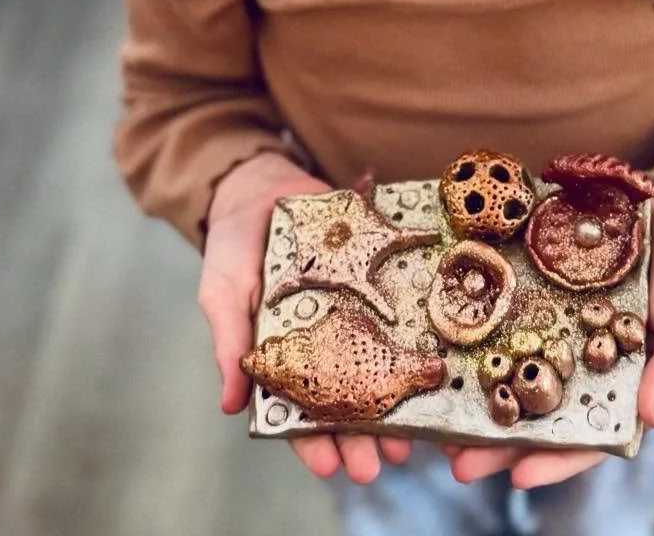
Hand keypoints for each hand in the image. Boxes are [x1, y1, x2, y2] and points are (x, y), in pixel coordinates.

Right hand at [200, 152, 417, 483]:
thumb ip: (228, 343)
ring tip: (410, 431)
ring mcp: (355, 309)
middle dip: (364, 433)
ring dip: (394, 397)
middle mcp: (324, 337)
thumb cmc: (235, 247)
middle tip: (381, 463)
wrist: (265, 185)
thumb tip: (230, 406)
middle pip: (348, 394)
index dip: (314, 441)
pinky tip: (431, 358)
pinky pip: (401, 308)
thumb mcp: (222, 293)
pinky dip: (415, 334)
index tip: (331, 468)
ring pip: (378, 361)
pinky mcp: (378, 275)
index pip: (300, 408)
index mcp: (285, 352)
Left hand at [447, 185, 653, 490]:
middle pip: (537, 414)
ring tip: (440, 427)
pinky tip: (451, 350)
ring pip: (515, 373)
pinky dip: (480, 339)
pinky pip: (508, 319)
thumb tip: (652, 419)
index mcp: (619, 386)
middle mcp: (582, 365)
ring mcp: (557, 330)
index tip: (519, 478)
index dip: (553, 461)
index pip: (585, 437)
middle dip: (497, 444)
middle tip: (458, 464)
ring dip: (479, 401)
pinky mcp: (540, 293)